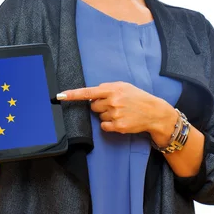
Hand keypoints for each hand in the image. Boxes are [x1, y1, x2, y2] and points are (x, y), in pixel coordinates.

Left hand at [59, 81, 175, 140]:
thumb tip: (93, 95)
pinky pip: (104, 126)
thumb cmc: (137, 97)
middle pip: (93, 107)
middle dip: (100, 106)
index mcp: (112, 89)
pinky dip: (109, 124)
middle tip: (114, 105)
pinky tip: (120, 120)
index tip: (60, 95)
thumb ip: (107, 88)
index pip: (88, 92)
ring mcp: (115, 114)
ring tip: (121, 112)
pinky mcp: (118, 126)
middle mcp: (112, 101)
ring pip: (99, 117)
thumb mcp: (123, 86)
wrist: (153, 112)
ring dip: (107, 115)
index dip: (72, 94)